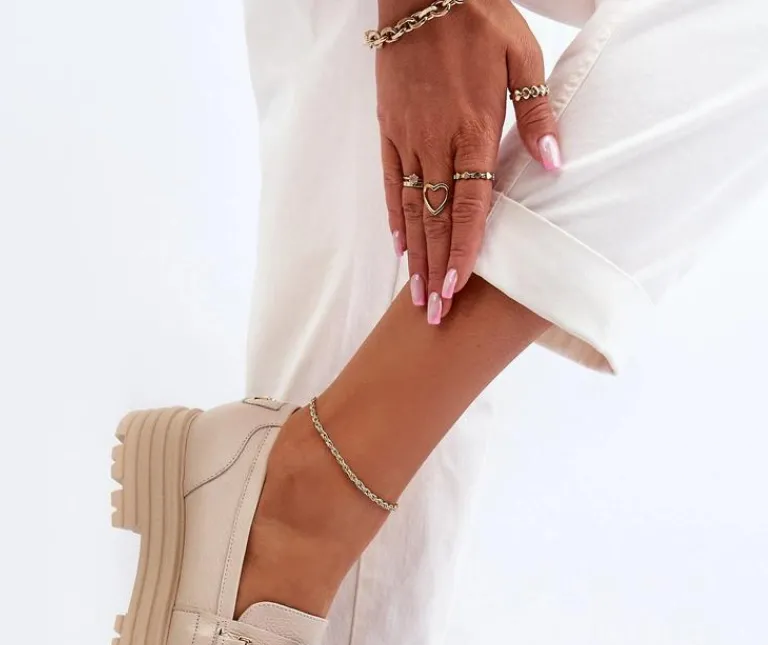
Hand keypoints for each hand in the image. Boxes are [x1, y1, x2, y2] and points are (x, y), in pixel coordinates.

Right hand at [376, 0, 559, 322]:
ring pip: (410, 209)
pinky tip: (400, 248)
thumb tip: (554, 165)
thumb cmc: (481, 19)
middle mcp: (437, 141)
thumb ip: (539, 115)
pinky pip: (389, 182)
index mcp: (474, 128)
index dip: (463, 250)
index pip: (468, 204)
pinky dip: (394, 218)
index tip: (459, 288)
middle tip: (434, 315)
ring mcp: (408, 137)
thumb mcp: (524, 57)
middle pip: (435, 219)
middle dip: (435, 270)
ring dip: (415, 256)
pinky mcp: (390, 129)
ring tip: (416, 295)